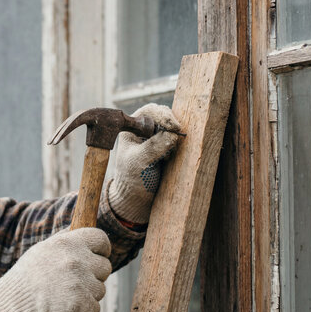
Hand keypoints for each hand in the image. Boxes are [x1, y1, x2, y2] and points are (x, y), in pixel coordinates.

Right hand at [0, 228, 111, 311]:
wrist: (12, 303)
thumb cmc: (26, 277)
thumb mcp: (43, 249)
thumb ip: (64, 240)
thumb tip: (80, 230)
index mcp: (66, 243)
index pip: (101, 238)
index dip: (102, 248)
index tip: (100, 255)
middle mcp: (76, 259)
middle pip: (105, 267)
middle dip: (94, 275)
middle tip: (76, 281)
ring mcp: (79, 282)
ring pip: (100, 289)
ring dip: (87, 294)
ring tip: (66, 295)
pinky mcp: (81, 304)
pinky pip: (94, 308)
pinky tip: (67, 307)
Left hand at [108, 103, 180, 224]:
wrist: (137, 199)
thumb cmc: (131, 179)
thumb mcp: (139, 162)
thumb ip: (153, 147)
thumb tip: (172, 134)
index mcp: (131, 127)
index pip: (150, 111)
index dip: (164, 115)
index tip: (173, 127)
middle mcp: (144, 130)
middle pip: (164, 117)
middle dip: (172, 126)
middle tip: (179, 136)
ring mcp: (157, 139)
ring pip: (173, 130)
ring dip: (175, 139)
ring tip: (166, 157)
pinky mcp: (168, 149)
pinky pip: (179, 142)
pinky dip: (179, 148)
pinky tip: (169, 161)